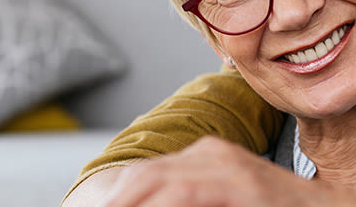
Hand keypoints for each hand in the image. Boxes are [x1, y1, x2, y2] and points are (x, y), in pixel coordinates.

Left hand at [99, 136, 350, 206]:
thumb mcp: (230, 202)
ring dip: (127, 205)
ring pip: (154, 182)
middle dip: (114, 203)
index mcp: (207, 156)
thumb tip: (151, 203)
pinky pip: (184, 195)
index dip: (116, 200)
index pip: (144, 176)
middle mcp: (213, 153)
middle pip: (142, 177)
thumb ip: (196, 198)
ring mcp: (228, 166)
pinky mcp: (241, 184)